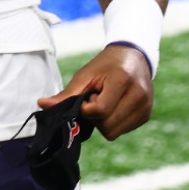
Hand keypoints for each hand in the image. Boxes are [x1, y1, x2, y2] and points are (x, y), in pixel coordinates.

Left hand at [37, 45, 153, 139]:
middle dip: (95, 117)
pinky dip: (113, 122)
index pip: (100, 110)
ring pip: (114, 132)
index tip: (87, 97)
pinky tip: (114, 106)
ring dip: (103, 121)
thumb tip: (42, 105)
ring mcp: (145, 107)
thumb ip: (66, 94)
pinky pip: (123, 130)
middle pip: (107, 127)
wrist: (133, 57)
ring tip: (105, 102)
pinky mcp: (146, 115)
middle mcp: (139, 96)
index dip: (87, 109)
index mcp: (123, 81)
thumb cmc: (105, 66)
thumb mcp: (85, 75)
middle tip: (95, 99)